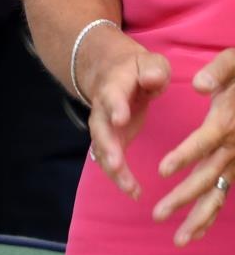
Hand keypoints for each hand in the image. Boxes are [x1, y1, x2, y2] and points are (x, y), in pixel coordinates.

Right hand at [80, 28, 170, 198]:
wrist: (111, 71)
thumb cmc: (138, 69)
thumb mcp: (149, 62)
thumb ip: (153, 69)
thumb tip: (152, 79)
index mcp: (115, 84)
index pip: (112, 95)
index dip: (115, 106)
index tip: (120, 119)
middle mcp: (103, 107)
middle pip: (100, 127)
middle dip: (107, 146)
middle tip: (116, 163)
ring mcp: (104, 125)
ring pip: (102, 147)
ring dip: (113, 168)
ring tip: (130, 188)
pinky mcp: (110, 139)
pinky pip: (110, 159)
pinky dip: (119, 177)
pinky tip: (134, 192)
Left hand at [154, 48, 234, 244]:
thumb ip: (219, 71)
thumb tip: (198, 84)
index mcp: (227, 121)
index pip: (205, 141)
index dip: (184, 155)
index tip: (162, 170)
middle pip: (208, 175)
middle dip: (183, 197)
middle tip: (157, 215)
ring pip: (219, 193)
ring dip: (199, 217)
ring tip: (179, 239)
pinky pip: (225, 193)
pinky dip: (212, 214)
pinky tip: (196, 231)